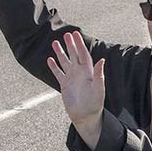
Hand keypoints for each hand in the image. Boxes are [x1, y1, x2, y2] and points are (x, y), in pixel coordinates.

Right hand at [46, 31, 105, 147]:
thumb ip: (99, 75)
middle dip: (70, 45)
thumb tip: (101, 60)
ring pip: (65, 62)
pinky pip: (58, 73)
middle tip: (66, 34)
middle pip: (74, 55)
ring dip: (60, 53)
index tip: (75, 34)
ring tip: (55, 43)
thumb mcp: (98, 89)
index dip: (79, 44)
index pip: (83, 54)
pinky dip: (54, 67)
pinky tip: (49, 60)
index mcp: (88, 72)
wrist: (86, 116)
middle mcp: (80, 73)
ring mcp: (71, 78)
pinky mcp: (64, 85)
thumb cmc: (95, 104)